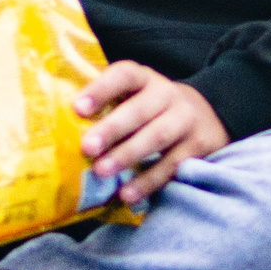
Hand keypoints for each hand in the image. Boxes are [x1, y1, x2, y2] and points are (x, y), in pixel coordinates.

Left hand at [75, 63, 228, 205]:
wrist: (209, 114)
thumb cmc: (153, 107)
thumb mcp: (137, 94)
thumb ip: (109, 102)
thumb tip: (61, 121)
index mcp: (146, 78)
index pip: (124, 75)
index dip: (101, 89)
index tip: (78, 108)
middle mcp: (168, 95)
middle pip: (140, 110)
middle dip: (112, 128)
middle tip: (87, 147)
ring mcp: (186, 120)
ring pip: (157, 137)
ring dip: (128, 156)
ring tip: (102, 171)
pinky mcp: (198, 147)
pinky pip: (172, 165)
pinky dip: (149, 181)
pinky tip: (128, 194)